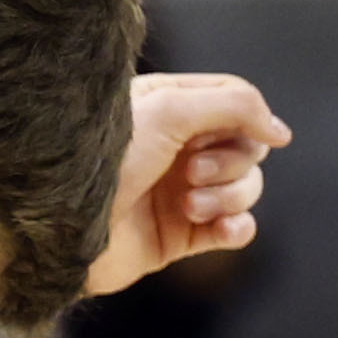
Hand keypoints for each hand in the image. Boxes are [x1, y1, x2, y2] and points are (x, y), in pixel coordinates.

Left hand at [88, 73, 290, 298]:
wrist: (57, 229)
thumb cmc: (104, 159)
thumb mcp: (169, 109)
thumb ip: (233, 105)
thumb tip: (279, 131)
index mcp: (167, 108)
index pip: (235, 100)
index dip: (251, 117)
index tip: (265, 134)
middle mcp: (175, 148)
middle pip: (247, 146)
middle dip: (231, 160)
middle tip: (190, 171)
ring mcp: (177, 193)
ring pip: (245, 189)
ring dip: (229, 195)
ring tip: (187, 204)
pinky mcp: (177, 238)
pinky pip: (234, 230)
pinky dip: (237, 228)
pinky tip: (224, 228)